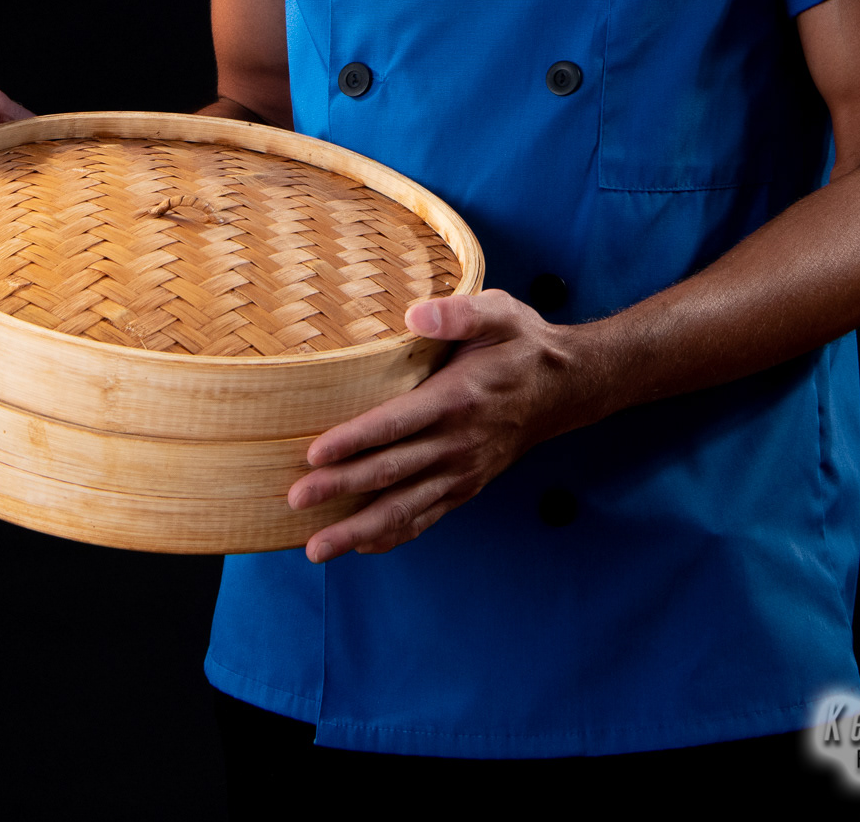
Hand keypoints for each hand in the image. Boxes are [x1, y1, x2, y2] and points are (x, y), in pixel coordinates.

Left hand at [287, 289, 587, 562]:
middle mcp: (457, 443)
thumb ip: (459, 312)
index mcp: (457, 399)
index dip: (354, 441)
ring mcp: (462, 471)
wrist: (564, 387)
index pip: (396, 424)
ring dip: (358, 528)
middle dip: (340, 488)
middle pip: (390, 472)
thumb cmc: (522, 344)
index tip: (314, 455)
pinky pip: (426, 517)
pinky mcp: (466, 486)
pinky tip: (361, 545)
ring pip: (403, 507)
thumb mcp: (499, 312)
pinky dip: (393, 535)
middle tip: (295, 500)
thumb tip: (415, 313)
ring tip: (316, 547)